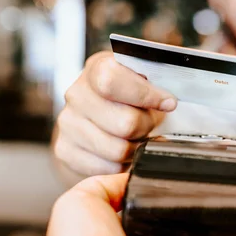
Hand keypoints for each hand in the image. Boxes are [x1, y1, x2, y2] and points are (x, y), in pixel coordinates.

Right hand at [52, 51, 177, 177]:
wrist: (98, 118)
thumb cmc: (130, 97)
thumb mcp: (146, 80)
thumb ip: (161, 82)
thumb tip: (170, 102)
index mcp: (97, 68)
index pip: (111, 80)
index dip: (145, 94)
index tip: (168, 103)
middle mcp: (77, 93)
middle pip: (124, 123)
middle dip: (146, 128)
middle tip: (149, 126)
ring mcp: (68, 123)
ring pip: (117, 150)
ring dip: (135, 149)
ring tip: (135, 139)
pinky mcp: (65, 149)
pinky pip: (106, 167)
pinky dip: (120, 165)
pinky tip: (121, 152)